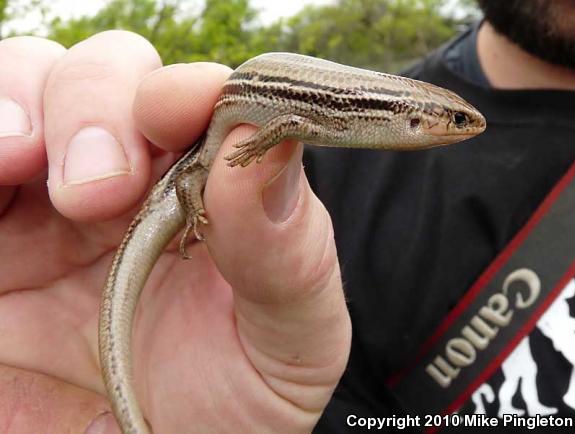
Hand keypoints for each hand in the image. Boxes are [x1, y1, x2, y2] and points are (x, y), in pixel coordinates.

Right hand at [0, 31, 350, 432]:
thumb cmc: (232, 409)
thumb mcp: (288, 344)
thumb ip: (291, 253)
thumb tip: (268, 149)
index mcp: (210, 197)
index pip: (201, 107)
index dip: (191, 90)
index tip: (184, 108)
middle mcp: (133, 187)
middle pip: (109, 79)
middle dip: (99, 102)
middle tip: (102, 185)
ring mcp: (50, 207)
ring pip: (28, 86)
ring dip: (21, 103)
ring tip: (18, 161)